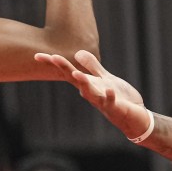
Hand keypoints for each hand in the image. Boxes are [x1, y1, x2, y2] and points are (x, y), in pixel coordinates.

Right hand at [34, 50, 150, 137]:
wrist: (134, 118)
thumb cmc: (118, 98)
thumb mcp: (105, 79)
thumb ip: (92, 67)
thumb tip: (77, 52)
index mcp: (88, 84)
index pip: (68, 72)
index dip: (54, 64)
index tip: (37, 55)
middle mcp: (91, 93)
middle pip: (75, 80)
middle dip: (65, 68)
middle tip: (53, 57)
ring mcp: (103, 101)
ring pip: (90, 92)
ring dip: (83, 83)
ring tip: (76, 74)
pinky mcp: (116, 108)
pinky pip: (111, 102)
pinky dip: (110, 96)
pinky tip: (109, 91)